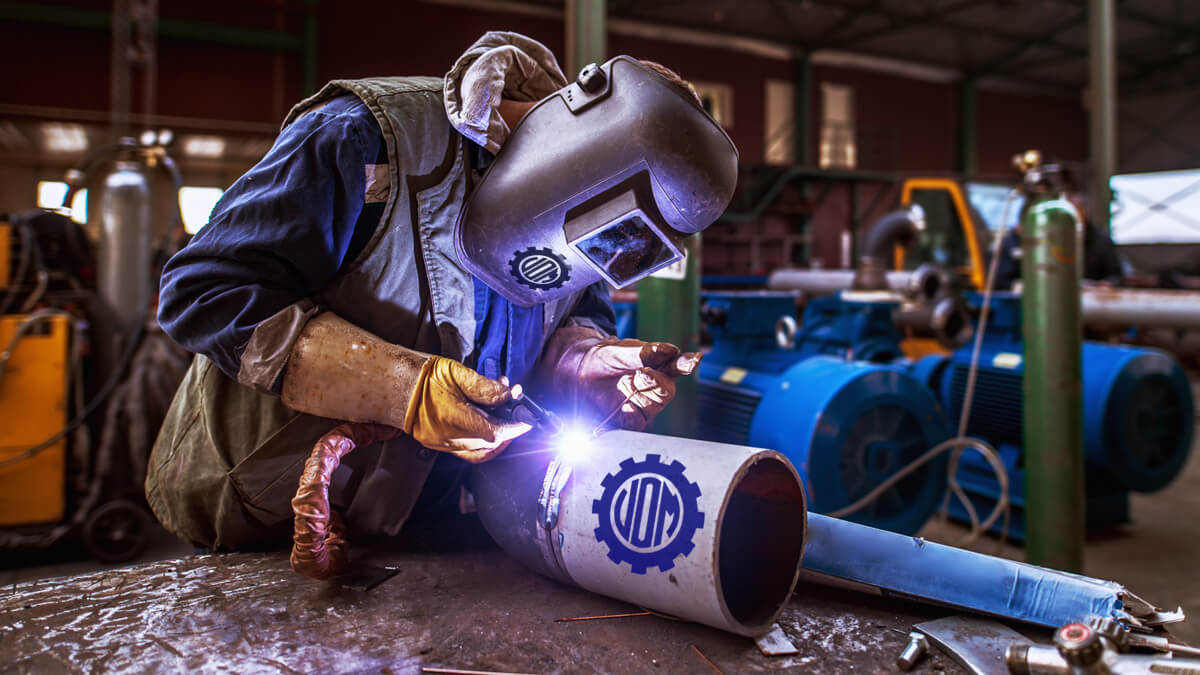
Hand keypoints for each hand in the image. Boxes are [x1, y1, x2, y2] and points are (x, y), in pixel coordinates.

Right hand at [404, 356, 531, 461]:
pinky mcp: (438, 445)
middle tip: (515, 409)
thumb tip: (509, 395)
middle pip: (491, 444)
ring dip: (498, 437)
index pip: (496, 432)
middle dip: (509, 428)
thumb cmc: (420, 376)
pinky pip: (468, 452)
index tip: (528, 417)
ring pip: (481, 452)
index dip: (516, 426)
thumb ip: (485, 387)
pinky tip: (487, 427)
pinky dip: (483, 443)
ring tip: (503, 418)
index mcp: (453, 420)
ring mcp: (442, 445)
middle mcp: (448, 438)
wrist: (390, 384)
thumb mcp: (455, 372)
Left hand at [574, 337, 701, 430]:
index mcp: (656, 366)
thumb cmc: (599, 359)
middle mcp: (653, 387)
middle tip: (643, 372)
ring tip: (627, 381)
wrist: (573, 373)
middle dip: (659, 381)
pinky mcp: (630, 421)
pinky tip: (622, 402)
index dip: (686, 363)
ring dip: (644, 392)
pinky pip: (637, 421)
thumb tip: (670, 350)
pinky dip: (631, 413)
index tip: (693, 359)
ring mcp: (642, 405)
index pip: (676, 366)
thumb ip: (642, 353)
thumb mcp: (617, 352)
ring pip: (655, 403)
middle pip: (667, 388)